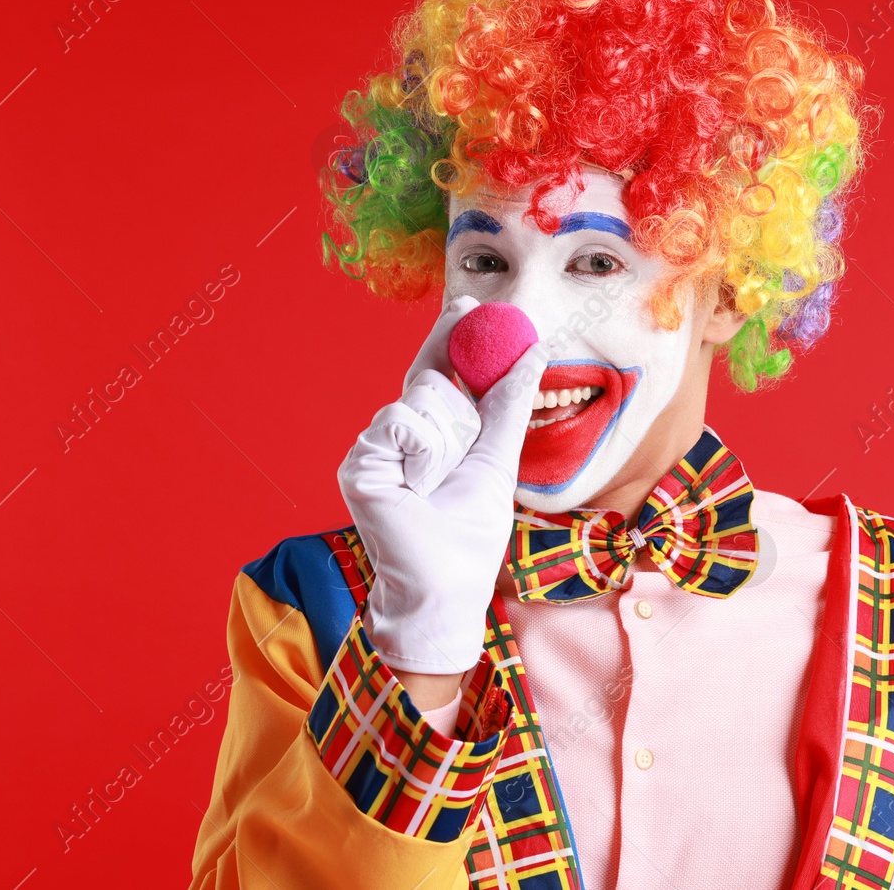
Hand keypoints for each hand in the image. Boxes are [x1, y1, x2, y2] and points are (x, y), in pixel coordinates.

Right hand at [338, 297, 547, 675]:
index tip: (470, 304)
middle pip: (430, 377)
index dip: (450, 337)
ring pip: (420, 399)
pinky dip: (424, 450)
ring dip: (448, 438)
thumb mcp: (498, 459)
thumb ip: (509, 406)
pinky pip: (401, 422)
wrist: (445, 588)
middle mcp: (398, 438)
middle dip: (459, 383)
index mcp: (430, 437)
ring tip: (441, 482)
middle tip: (468, 346)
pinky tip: (420, 484)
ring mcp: (376, 449)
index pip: (439, 375)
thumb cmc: (468, 535)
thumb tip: (533, 351)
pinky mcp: (360, 463)